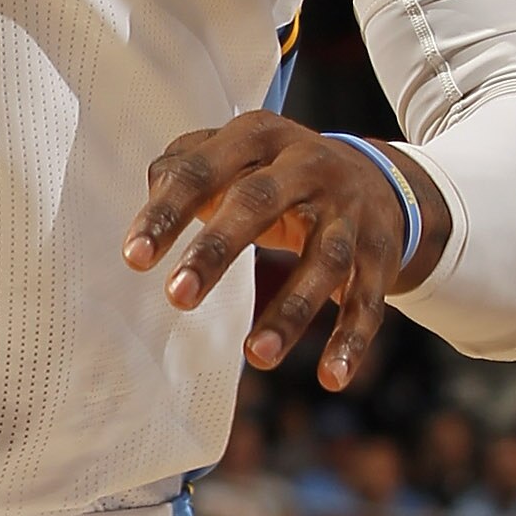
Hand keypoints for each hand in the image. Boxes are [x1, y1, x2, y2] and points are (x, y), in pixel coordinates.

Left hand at [125, 116, 427, 393]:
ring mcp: (350, 210)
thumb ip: (183, 172)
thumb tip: (149, 211)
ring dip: (291, 310)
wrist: (376, 176)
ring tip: (255, 354)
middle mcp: (308, 165)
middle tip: (177, 298)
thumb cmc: (275, 175)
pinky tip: (332, 378)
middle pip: (259, 202)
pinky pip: (368, 299)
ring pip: (323, 259)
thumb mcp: (235, 158)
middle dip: (216, 250)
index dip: (167, 212)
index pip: (203, 169)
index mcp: (258, 136)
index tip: (135, 257)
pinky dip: (352, 340)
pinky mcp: (380, 253)